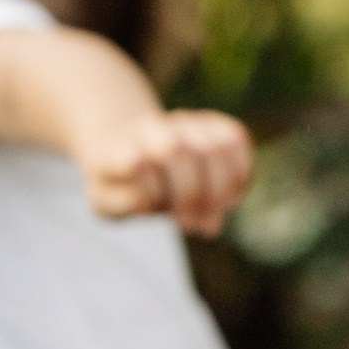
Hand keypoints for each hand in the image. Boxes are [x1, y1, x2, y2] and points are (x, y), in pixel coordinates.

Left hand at [71, 104, 253, 234]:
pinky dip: (241, 173)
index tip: (155, 211)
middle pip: (181, 149)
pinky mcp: (214, 125)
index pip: (138, 159)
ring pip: (216, 142)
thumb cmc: (120, 185)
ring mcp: (188, 122)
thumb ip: (121, 203)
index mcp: (125, 144)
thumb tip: (147, 203)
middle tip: (192, 226)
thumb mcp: (106, 199)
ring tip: (212, 220)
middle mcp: (159, 127)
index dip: (153, 190)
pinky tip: (231, 200)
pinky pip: (237, 138)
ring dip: (221, 188)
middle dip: (191, 194)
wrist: (131, 151)